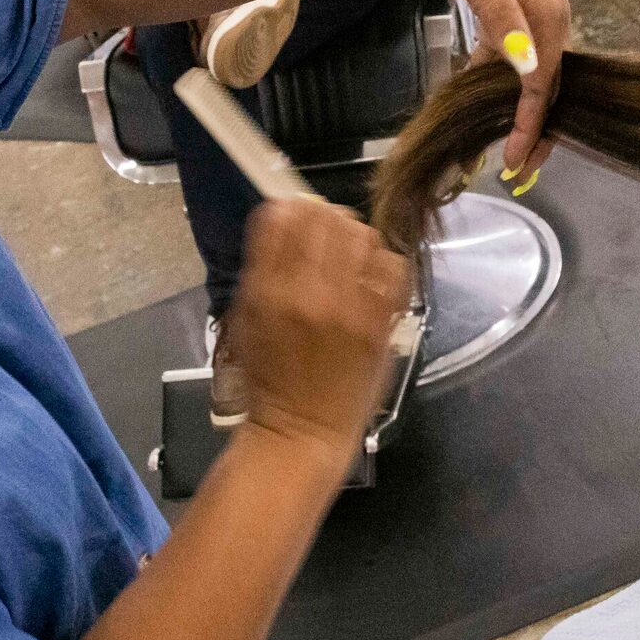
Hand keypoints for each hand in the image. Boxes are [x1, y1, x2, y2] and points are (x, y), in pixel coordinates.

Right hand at [224, 201, 411, 456]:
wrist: (303, 431)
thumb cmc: (268, 378)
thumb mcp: (247, 319)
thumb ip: (262, 267)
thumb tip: (283, 217)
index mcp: (267, 290)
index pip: (282, 215)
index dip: (289, 208)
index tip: (293, 217)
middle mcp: (310, 292)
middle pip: (325, 215)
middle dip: (322, 217)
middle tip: (323, 236)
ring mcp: (351, 306)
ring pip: (362, 234)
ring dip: (353, 237)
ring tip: (347, 257)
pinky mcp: (383, 321)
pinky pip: (393, 265)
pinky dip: (382, 263)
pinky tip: (370, 279)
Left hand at [413, 0, 571, 178]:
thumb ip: (501, 17)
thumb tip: (528, 67)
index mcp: (547, 11)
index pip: (545, 81)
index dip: (531, 124)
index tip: (513, 160)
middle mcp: (551, 16)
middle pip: (548, 85)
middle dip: (534, 129)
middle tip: (514, 169)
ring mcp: (537, 14)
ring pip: (535, 75)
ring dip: (520, 112)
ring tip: (502, 148)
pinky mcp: (518, 13)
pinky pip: (519, 59)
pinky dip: (504, 85)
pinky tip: (484, 102)